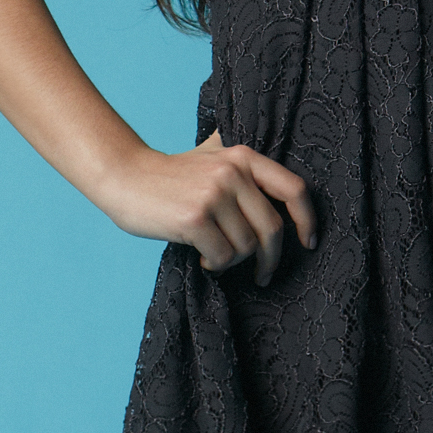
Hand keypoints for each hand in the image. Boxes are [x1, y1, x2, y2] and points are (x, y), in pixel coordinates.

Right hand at [103, 132, 317, 283]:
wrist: (124, 177)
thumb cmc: (170, 176)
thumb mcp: (211, 157)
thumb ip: (242, 167)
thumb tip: (284, 198)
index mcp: (243, 156)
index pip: (294, 189)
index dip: (307, 220)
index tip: (308, 243)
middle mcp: (233, 172)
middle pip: (272, 229)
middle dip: (270, 260)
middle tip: (263, 275)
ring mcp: (214, 194)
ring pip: (247, 247)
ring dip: (234, 261)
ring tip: (215, 254)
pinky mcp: (195, 218)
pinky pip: (224, 257)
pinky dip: (216, 265)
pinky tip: (203, 258)